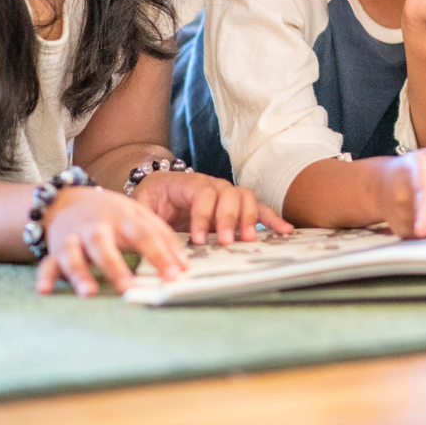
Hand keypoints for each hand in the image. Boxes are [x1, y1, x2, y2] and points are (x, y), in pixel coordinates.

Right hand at [36, 185, 190, 297]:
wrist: (67, 198)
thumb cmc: (110, 212)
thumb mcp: (138, 215)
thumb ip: (162, 236)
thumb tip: (184, 265)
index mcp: (122, 217)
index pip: (145, 235)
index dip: (161, 254)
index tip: (175, 275)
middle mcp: (97, 227)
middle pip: (105, 246)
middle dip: (116, 267)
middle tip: (129, 288)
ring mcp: (74, 238)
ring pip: (74, 255)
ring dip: (80, 273)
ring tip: (89, 292)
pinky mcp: (55, 249)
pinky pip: (47, 263)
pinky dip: (45, 277)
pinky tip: (45, 290)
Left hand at [134, 171, 293, 244]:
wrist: (157, 189)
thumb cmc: (150, 200)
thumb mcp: (141, 206)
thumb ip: (146, 218)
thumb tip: (150, 240)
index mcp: (186, 183)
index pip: (202, 193)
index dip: (202, 215)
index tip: (196, 239)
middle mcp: (210, 184)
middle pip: (227, 193)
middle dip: (228, 218)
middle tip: (224, 241)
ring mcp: (225, 194)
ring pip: (245, 197)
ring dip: (248, 218)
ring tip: (248, 240)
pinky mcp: (235, 207)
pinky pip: (257, 208)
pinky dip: (271, 218)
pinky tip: (285, 231)